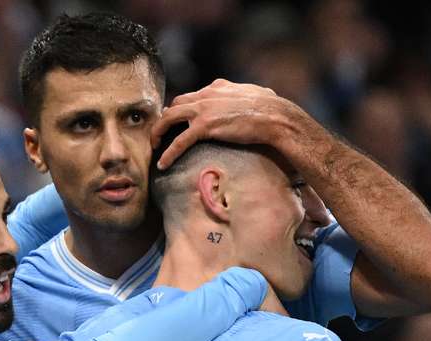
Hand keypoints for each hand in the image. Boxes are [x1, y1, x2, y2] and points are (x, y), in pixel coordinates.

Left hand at [151, 79, 333, 169]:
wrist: (276, 117)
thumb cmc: (273, 109)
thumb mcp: (258, 94)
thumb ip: (249, 94)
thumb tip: (261, 94)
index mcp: (218, 87)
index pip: (191, 96)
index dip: (182, 108)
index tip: (177, 120)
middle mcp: (206, 95)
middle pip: (175, 104)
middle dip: (166, 118)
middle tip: (161, 133)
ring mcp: (203, 110)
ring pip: (169, 118)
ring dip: (158, 131)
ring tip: (154, 146)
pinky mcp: (204, 126)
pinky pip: (179, 141)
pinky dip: (168, 153)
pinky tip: (163, 164)